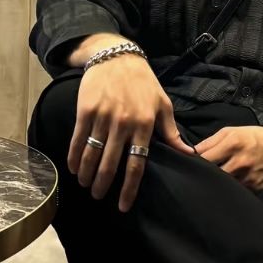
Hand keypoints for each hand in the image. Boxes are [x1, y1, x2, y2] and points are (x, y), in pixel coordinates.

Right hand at [68, 55, 193, 210]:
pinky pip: (77, 140)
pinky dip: (73, 157)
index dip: (129, 188)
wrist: (117, 57)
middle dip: (103, 185)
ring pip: (92, 154)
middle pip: (111, 164)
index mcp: (145, 125)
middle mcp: (123, 123)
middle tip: (99, 197)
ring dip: (87, 174)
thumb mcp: (163, 104)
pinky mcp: (86, 110)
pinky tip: (73, 168)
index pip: (137, 163)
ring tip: (86, 185)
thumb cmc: (144, 83)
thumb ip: (172, 132)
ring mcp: (103, 117)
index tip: (123, 205)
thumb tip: (189, 154)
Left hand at [194, 125, 262, 191]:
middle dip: (205, 175)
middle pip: (212, 175)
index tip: (192, 165)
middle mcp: (240, 162)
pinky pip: (236, 192)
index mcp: (233, 144)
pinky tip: (228, 186)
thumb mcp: (232, 131)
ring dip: (217, 184)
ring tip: (215, 181)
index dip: (195, 162)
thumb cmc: (255, 137)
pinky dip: (231, 189)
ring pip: (223, 186)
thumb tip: (192, 152)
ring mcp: (248, 177)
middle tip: (200, 176)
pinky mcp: (255, 189)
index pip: (204, 159)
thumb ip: (210, 141)